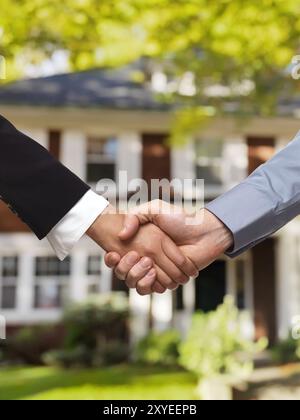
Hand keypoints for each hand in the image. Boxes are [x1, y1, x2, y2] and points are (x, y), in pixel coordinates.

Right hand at [105, 200, 232, 292]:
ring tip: (146, 263)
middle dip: (124, 267)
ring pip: (135, 283)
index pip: (118, 257)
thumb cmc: (181, 218)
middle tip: (132, 256)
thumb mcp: (155, 208)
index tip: (112, 254)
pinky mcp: (167, 280)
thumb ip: (135, 216)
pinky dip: (149, 283)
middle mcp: (145, 258)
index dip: (111, 259)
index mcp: (140, 244)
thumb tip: (121, 235)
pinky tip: (152, 272)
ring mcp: (156, 270)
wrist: (204, 232)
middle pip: (123, 273)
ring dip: (136, 275)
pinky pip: (152, 288)